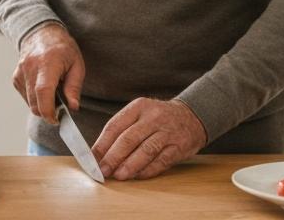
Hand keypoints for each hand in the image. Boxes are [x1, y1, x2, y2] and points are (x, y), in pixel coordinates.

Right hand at [12, 22, 84, 124]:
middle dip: (47, 111)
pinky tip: (43, 88)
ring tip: (52, 92)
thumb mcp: (76, 64)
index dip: (48, 110)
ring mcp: (20, 73)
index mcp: (48, 62)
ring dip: (41, 105)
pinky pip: (25, 97)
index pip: (43, 91)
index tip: (56, 119)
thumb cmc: (62, 48)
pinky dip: (35, 99)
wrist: (41, 33)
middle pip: (34, 102)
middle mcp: (30, 67)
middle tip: (60, 107)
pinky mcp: (16, 78)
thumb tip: (73, 107)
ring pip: (29, 102)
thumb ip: (74, 87)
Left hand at [91, 98, 205, 180]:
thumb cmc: (158, 118)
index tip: (91, 159)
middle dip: (113, 157)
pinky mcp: (179, 146)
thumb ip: (121, 131)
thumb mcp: (139, 115)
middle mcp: (153, 117)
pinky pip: (161, 160)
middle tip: (102, 170)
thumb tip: (99, 154)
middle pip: (129, 138)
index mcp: (138, 107)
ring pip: (145, 150)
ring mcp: (167, 132)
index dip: (101, 144)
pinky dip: (148, 170)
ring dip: (130, 165)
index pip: (115, 126)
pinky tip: (138, 176)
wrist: (192, 116)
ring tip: (119, 176)